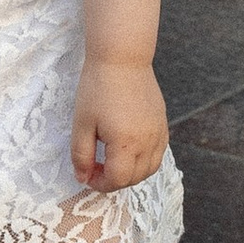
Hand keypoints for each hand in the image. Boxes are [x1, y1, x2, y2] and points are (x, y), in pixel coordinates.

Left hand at [73, 46, 167, 191]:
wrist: (122, 58)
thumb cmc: (98, 88)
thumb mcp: (82, 123)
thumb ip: (81, 155)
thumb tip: (82, 178)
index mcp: (126, 143)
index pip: (117, 180)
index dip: (100, 184)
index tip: (87, 174)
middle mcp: (148, 142)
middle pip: (135, 178)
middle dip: (114, 181)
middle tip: (96, 168)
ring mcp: (158, 133)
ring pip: (150, 168)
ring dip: (131, 173)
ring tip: (113, 161)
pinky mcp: (162, 123)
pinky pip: (159, 153)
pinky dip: (145, 160)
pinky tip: (129, 150)